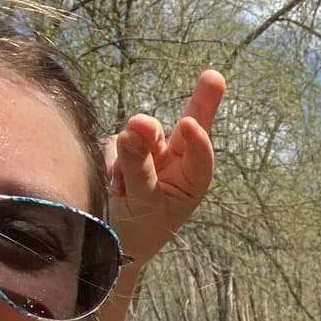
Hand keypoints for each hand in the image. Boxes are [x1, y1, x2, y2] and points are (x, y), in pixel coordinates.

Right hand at [106, 69, 225, 263]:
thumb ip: (139, 167)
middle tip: (214, 77)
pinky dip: (110, 161)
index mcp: (192, 180)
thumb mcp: (143, 203)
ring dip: (130, 148)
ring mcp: (149, 152)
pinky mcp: (122, 149)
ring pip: (141, 133)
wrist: (105, 243)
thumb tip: (134, 127)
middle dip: (203, 101)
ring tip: (120, 184)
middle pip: (189, 126)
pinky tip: (111, 184)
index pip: (200, 156)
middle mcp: (175, 161)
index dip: (197, 140)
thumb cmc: (138, 230)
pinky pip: (115, 143)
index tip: (188, 125)